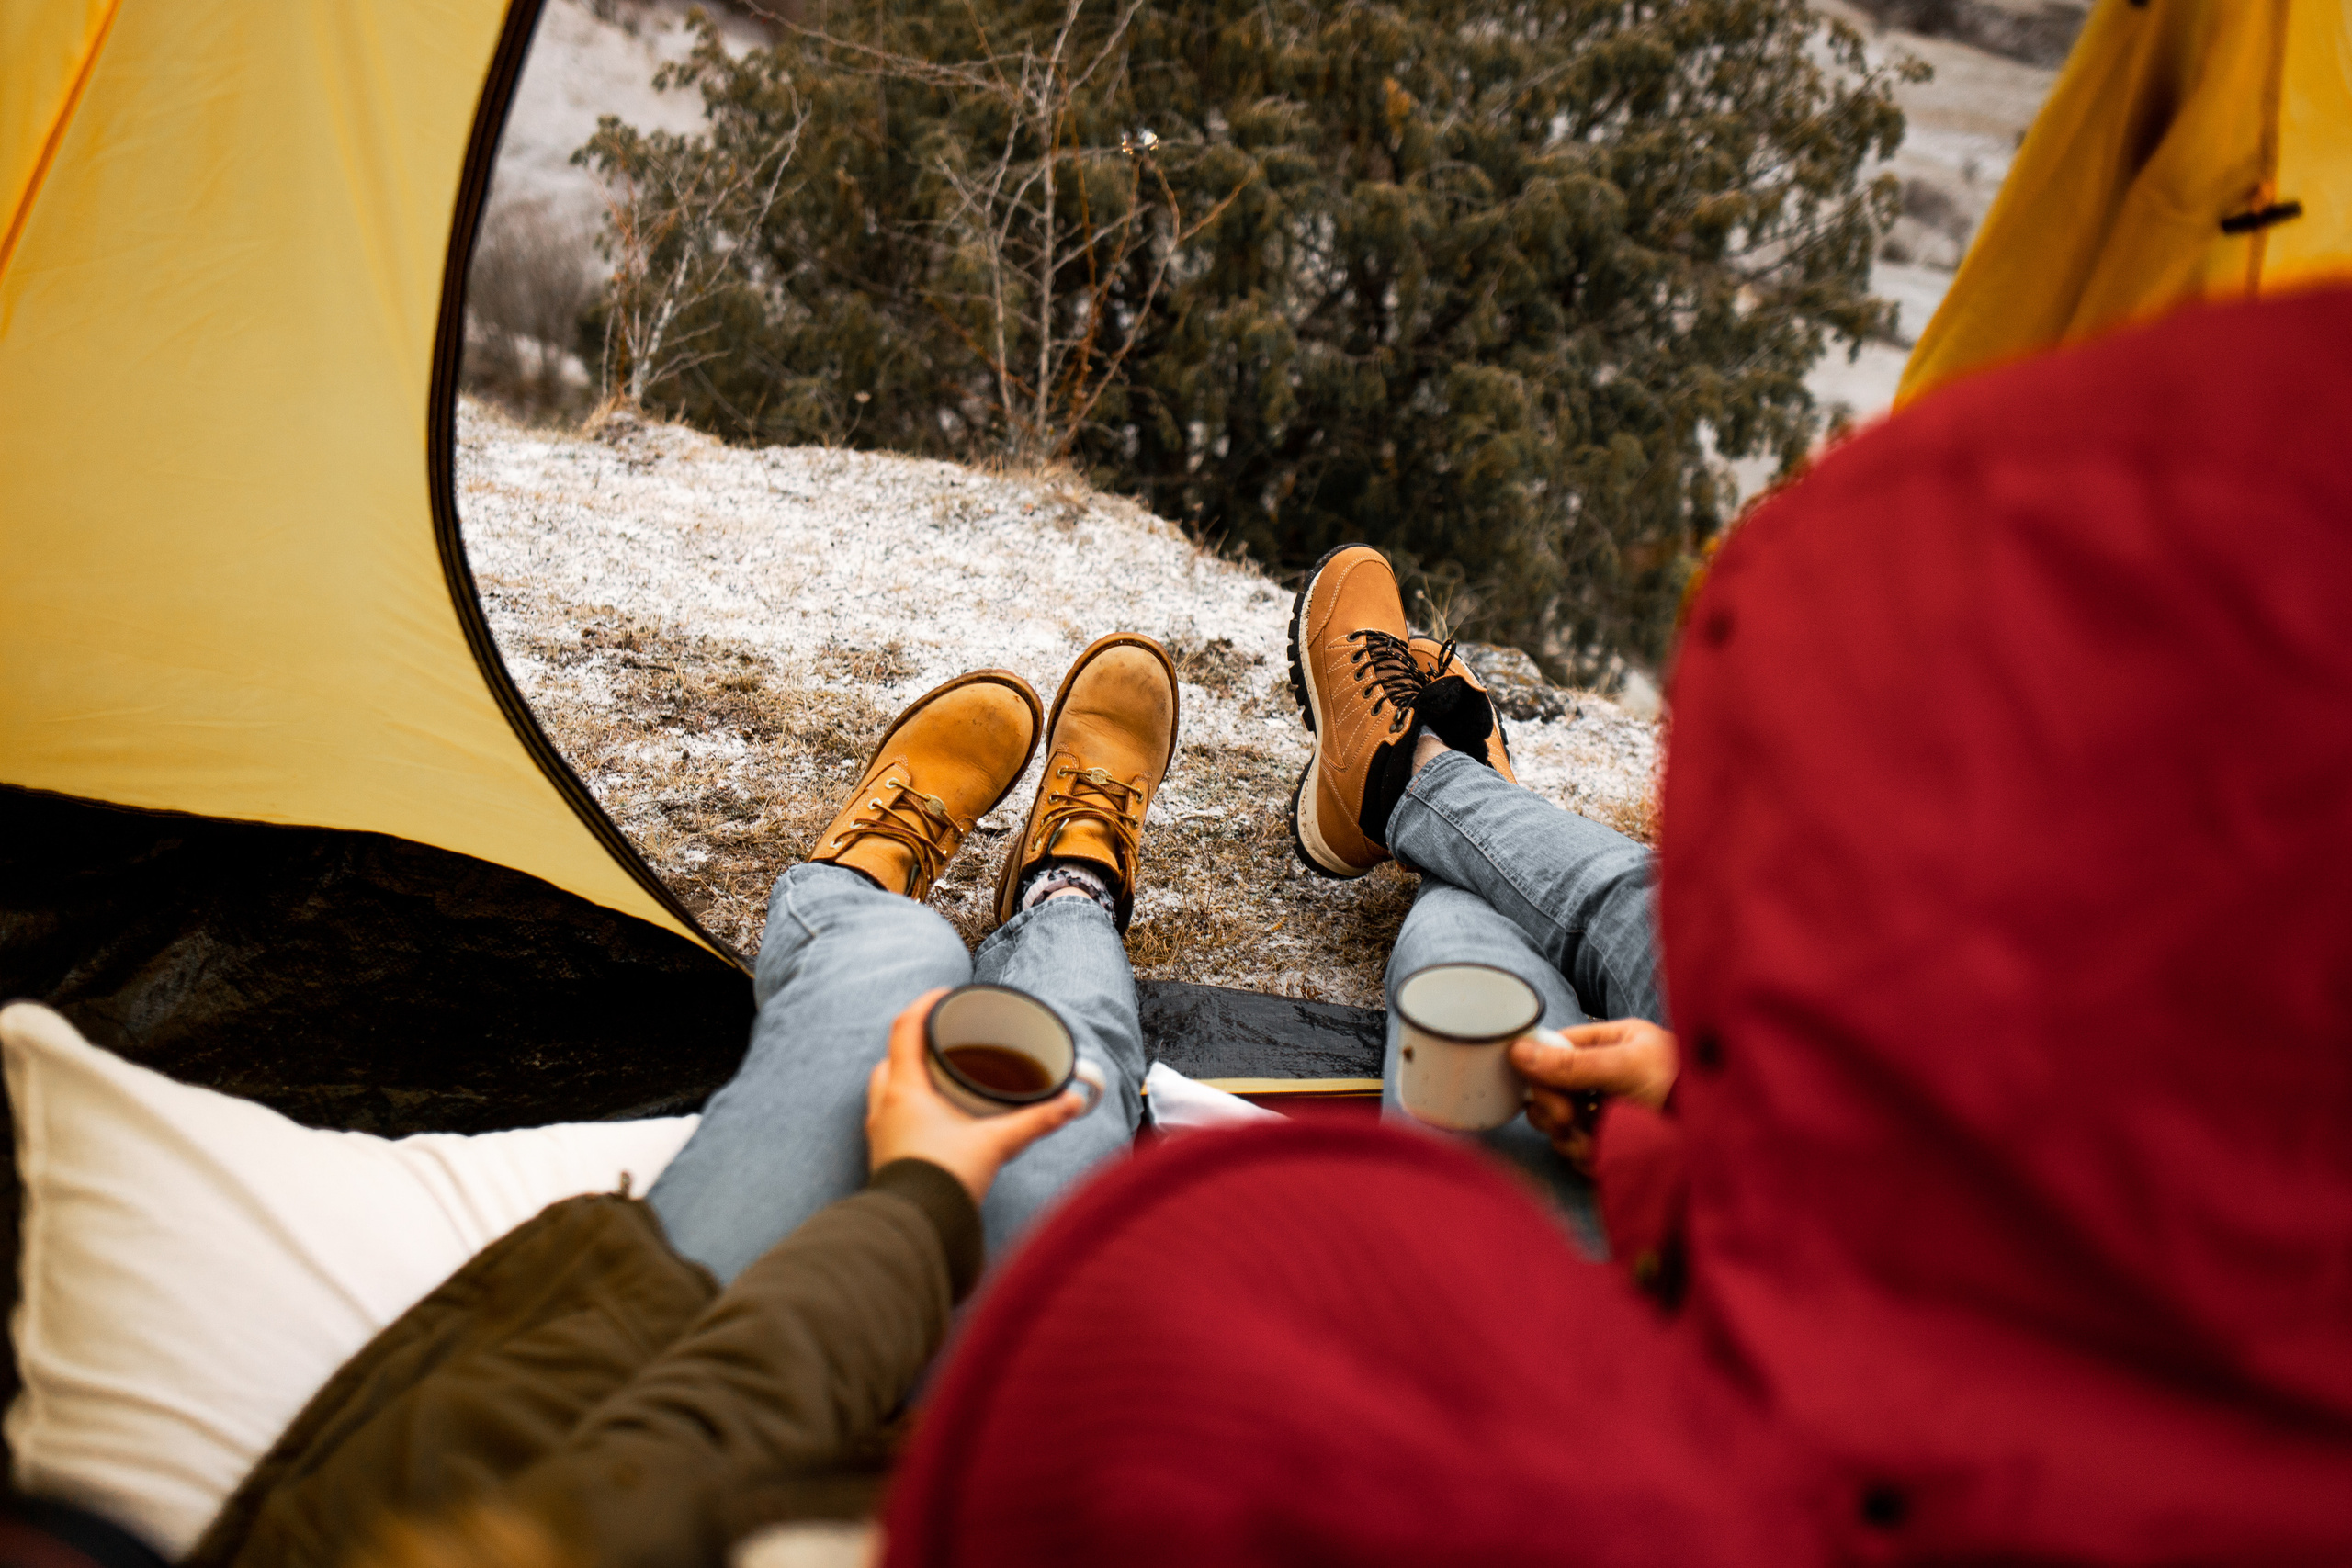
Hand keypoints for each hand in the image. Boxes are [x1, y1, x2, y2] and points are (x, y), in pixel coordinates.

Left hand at [865, 989, 1093, 1204]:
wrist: (915, 1229)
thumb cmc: (944, 1182)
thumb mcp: (997, 1144)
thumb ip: (1036, 1120)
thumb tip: (1072, 1103)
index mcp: (906, 1090)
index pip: (905, 1028)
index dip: (924, 1004)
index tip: (945, 994)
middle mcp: (886, 1105)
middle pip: (892, 1057)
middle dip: (915, 1044)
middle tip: (944, 1042)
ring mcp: (881, 1131)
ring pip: (887, 1087)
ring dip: (908, 1076)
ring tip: (940, 1078)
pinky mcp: (884, 1154)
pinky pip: (890, 1114)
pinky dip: (908, 1105)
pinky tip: (933, 1117)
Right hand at [1508, 1019, 1677, 1173]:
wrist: (1726, 1136)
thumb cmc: (1686, 1088)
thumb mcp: (1629, 1067)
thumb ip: (1573, 1063)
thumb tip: (1517, 1052)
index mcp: (1611, 1043)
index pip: (1554, 1050)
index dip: (1541, 1072)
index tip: (1549, 1092)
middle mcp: (1605, 1077)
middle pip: (1548, 1091)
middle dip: (1555, 1110)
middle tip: (1572, 1119)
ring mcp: (1607, 1113)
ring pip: (1559, 1127)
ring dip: (1571, 1138)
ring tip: (1598, 1141)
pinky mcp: (1612, 1146)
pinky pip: (1578, 1154)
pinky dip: (1586, 1158)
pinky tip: (1608, 1157)